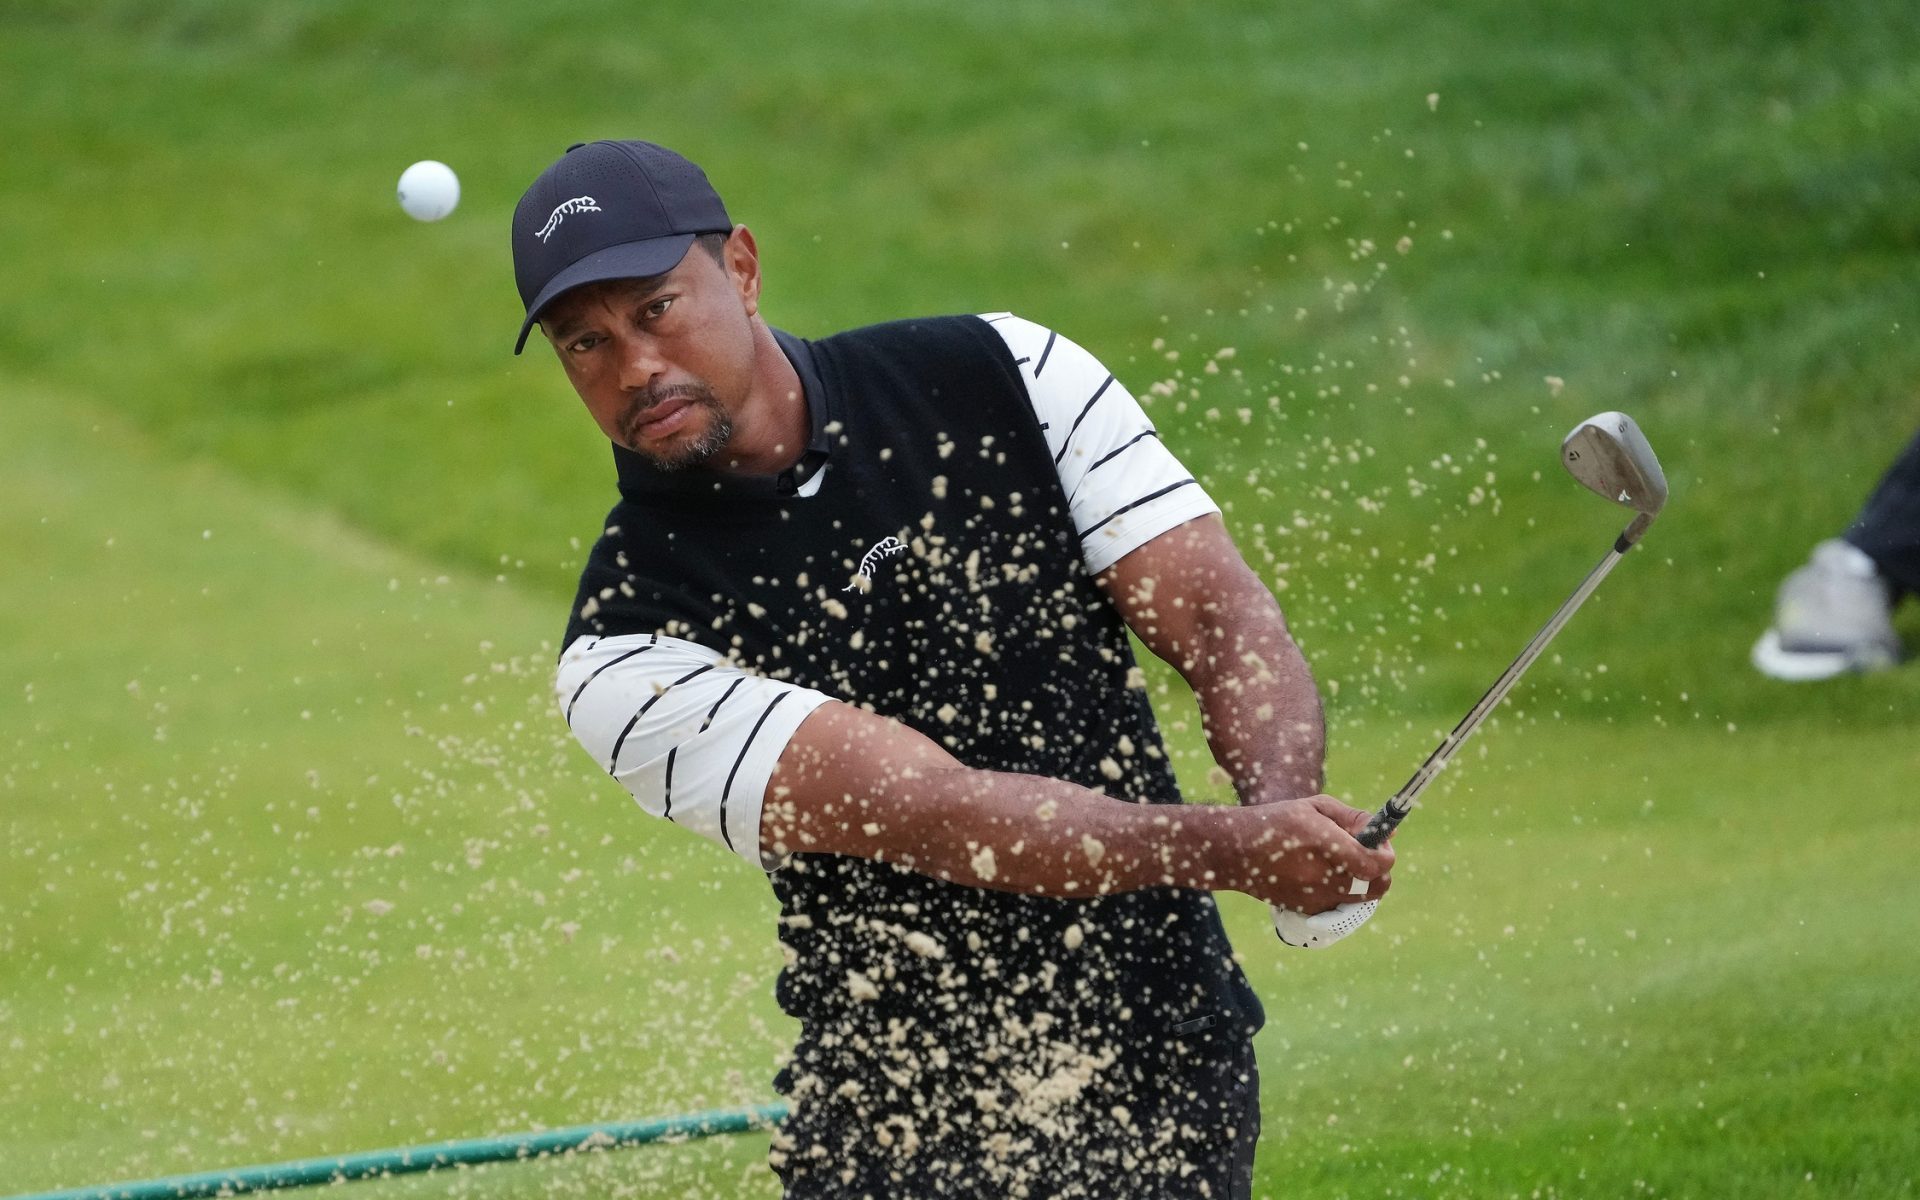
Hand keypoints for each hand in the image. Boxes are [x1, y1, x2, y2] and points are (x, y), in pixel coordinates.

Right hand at [1216, 795, 1393, 912]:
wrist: (1235, 852)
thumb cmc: (1276, 822)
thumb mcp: (1314, 807)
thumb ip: (1353, 818)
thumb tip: (1385, 831)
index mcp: (1324, 843)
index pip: (1376, 863)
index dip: (1386, 853)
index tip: (1380, 843)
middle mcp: (1322, 875)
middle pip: (1377, 886)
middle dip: (1380, 871)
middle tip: (1366, 854)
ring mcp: (1315, 897)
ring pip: (1361, 897)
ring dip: (1362, 881)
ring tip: (1342, 862)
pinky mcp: (1307, 909)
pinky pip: (1340, 904)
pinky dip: (1341, 892)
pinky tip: (1323, 875)